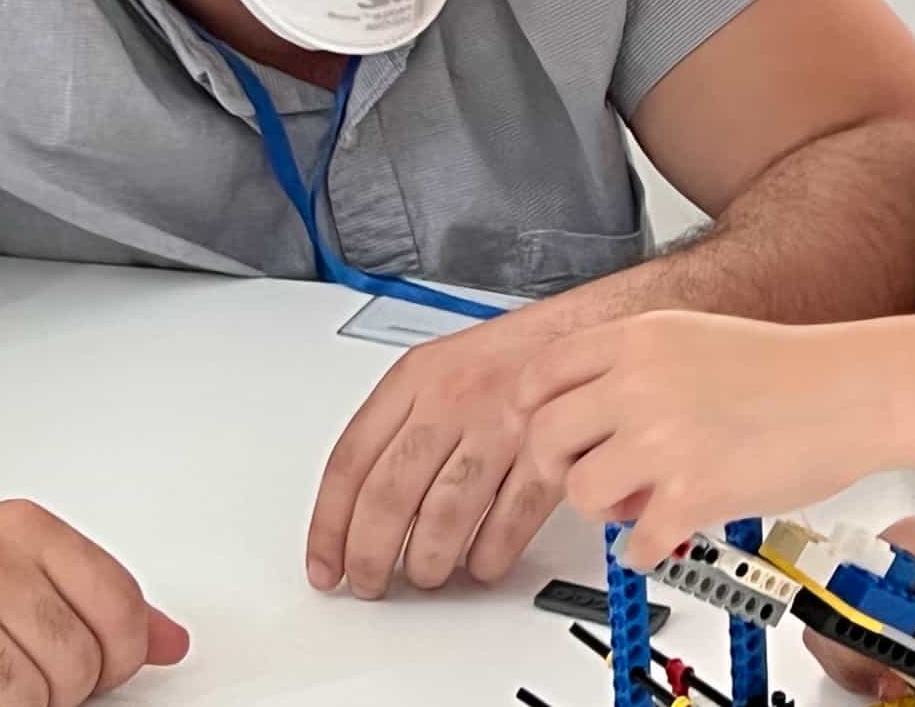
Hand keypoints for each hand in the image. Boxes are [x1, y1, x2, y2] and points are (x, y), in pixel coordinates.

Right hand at [0, 500, 188, 706]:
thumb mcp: (17, 555)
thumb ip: (95, 595)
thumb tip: (170, 643)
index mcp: (25, 531)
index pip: (119, 603)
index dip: (125, 652)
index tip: (112, 666)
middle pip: (77, 662)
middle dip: (66, 687)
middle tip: (36, 676)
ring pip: (30, 701)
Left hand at [306, 311, 564, 598]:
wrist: (588, 333)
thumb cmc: (512, 357)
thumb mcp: (440, 367)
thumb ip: (397, 425)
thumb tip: (354, 506)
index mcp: (416, 376)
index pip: (350, 461)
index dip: (329, 526)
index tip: (326, 564)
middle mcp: (453, 398)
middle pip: (390, 496)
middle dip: (371, 556)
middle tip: (370, 581)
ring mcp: (502, 423)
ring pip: (444, 517)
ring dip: (429, 563)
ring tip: (427, 574)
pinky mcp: (550, 450)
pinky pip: (508, 521)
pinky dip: (490, 556)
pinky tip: (482, 563)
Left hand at [516, 310, 879, 569]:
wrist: (854, 391)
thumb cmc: (791, 368)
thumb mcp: (696, 337)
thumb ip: (636, 366)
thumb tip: (589, 414)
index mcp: (642, 337)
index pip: (543, 373)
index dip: (532, 410)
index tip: (539, 429)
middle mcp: (643, 383)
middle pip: (547, 436)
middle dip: (558, 467)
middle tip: (584, 476)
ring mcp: (665, 439)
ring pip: (581, 492)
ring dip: (604, 508)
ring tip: (637, 502)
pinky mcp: (693, 493)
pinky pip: (633, 542)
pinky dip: (645, 548)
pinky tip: (666, 533)